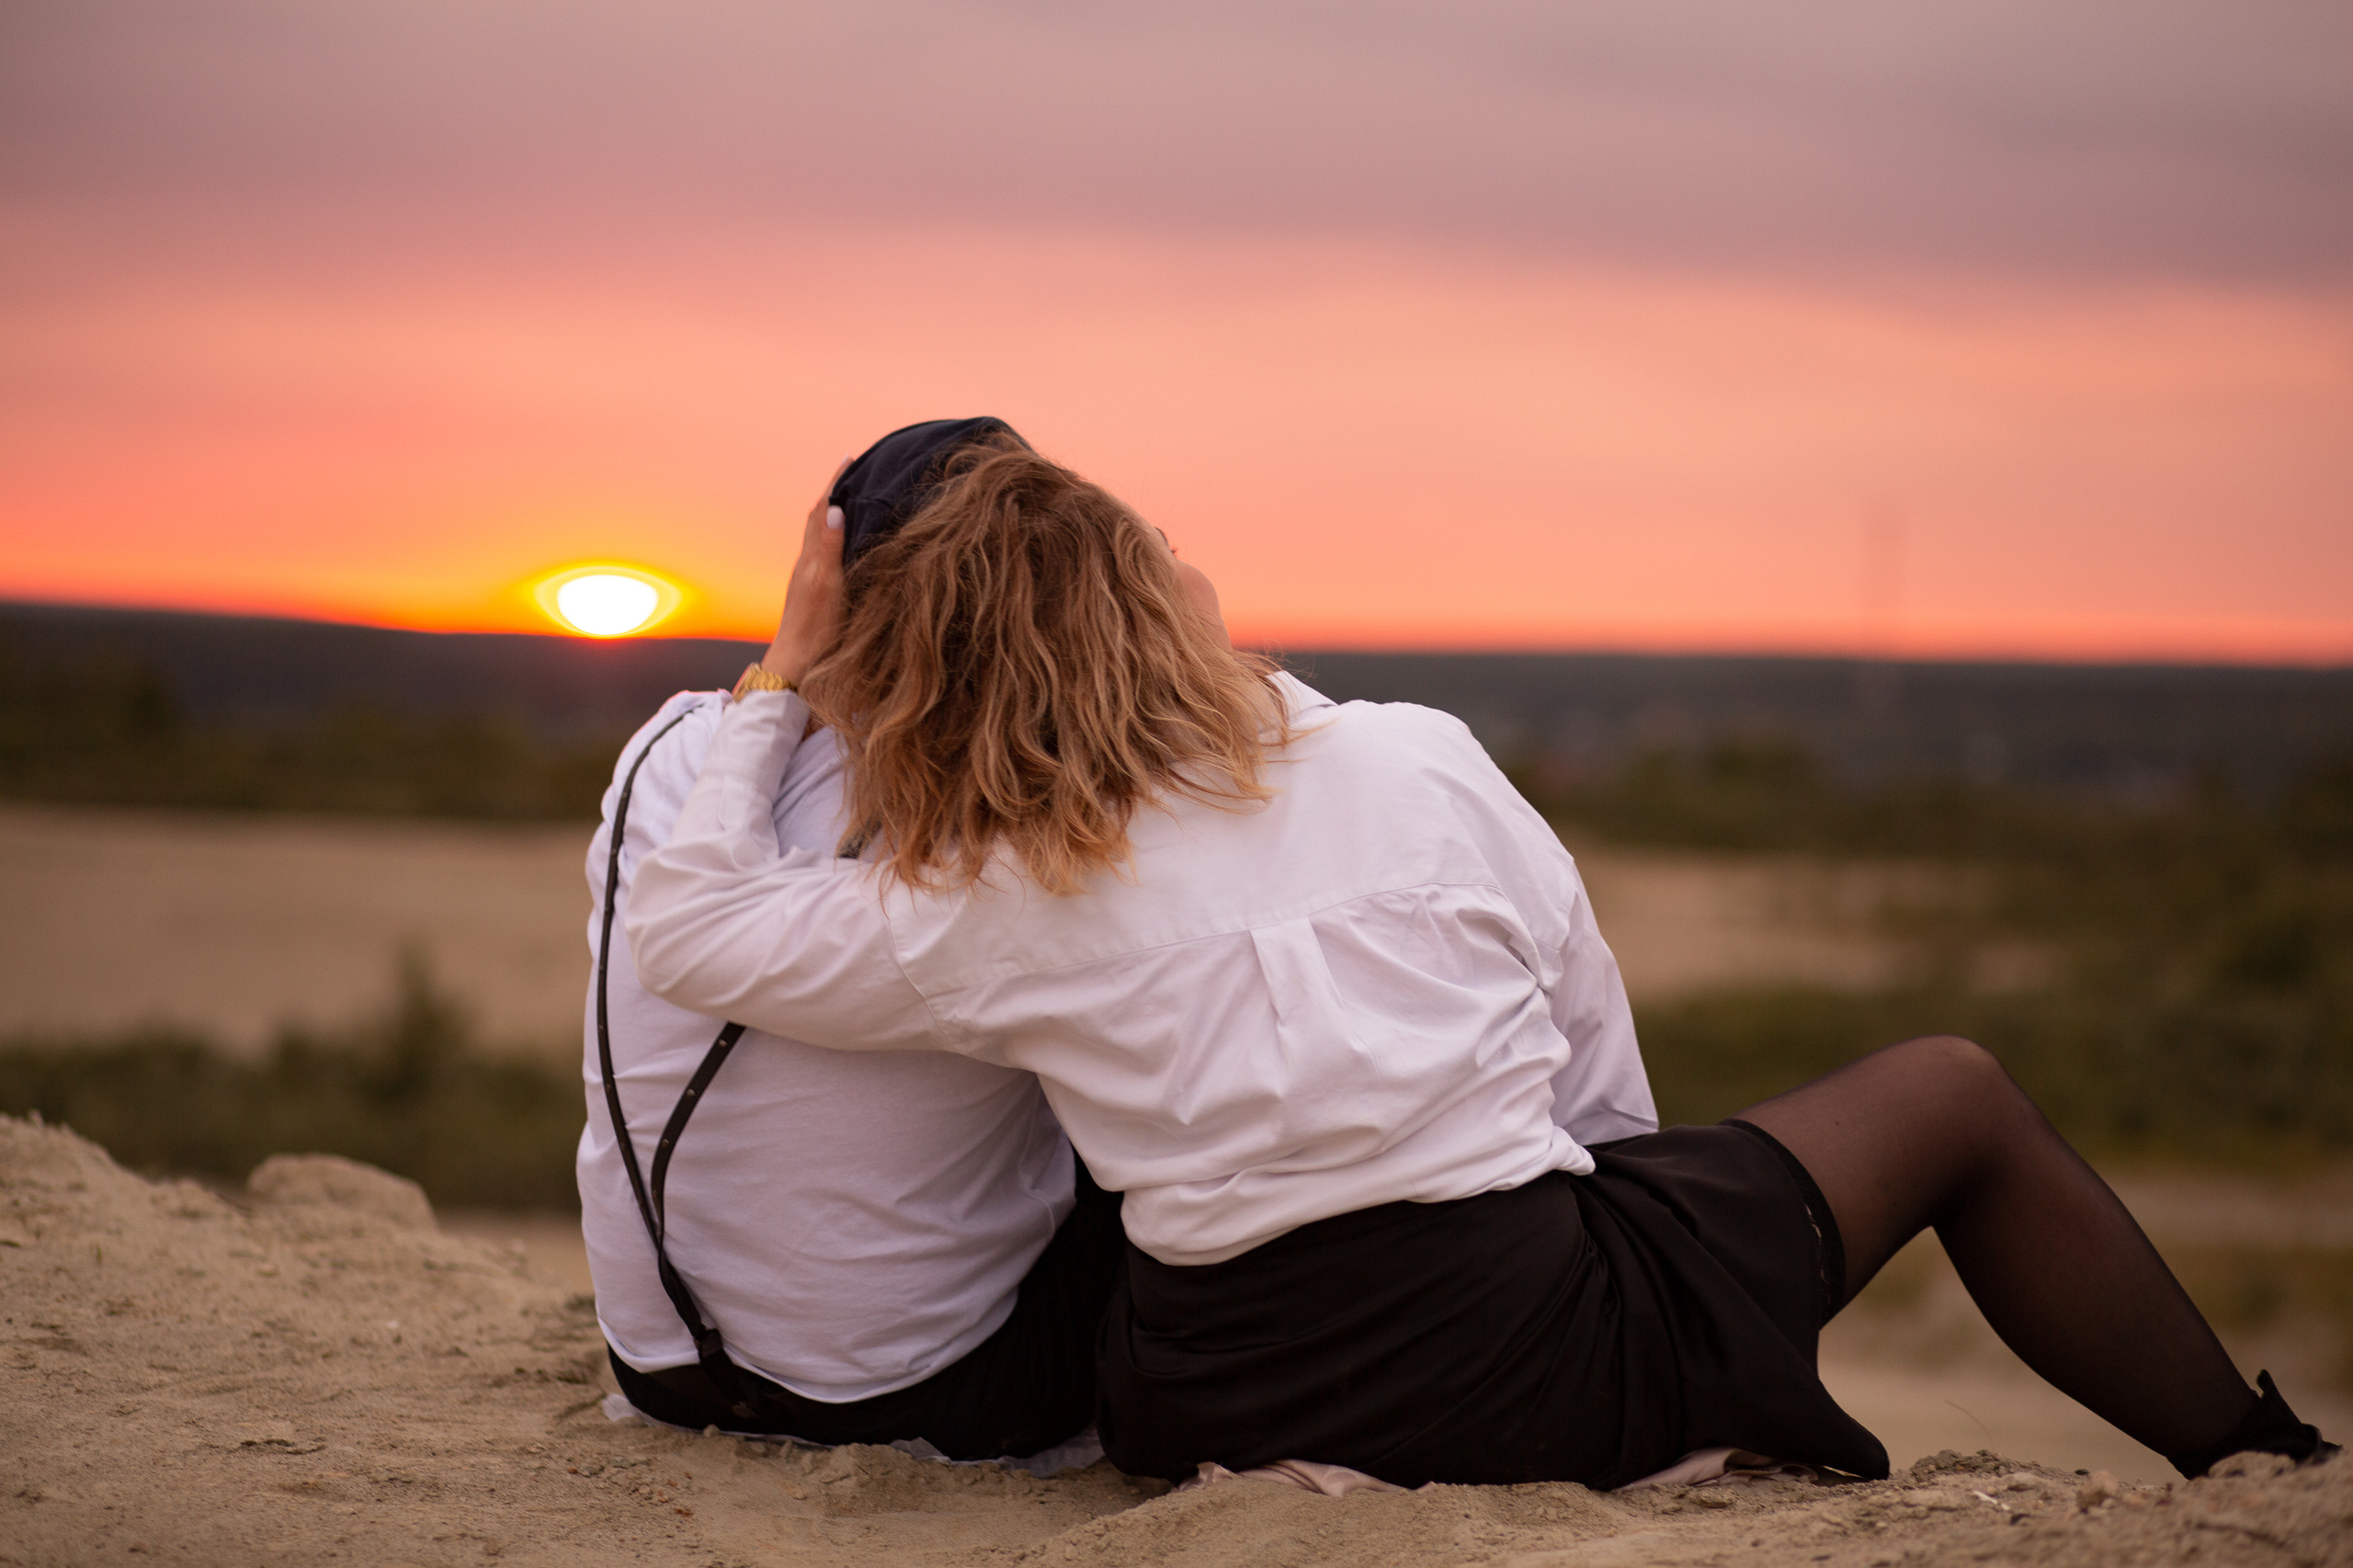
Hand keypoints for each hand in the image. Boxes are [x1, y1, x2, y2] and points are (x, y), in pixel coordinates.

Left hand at [760, 459, 850, 684]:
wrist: (798, 662)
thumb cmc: (817, 628)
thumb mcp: (828, 584)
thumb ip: (830, 547)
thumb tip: (833, 508)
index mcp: (812, 557)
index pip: (822, 510)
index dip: (835, 484)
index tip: (850, 460)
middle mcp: (808, 563)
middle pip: (819, 518)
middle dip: (835, 493)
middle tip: (855, 474)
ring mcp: (810, 577)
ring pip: (821, 535)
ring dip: (834, 514)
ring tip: (852, 501)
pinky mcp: (815, 592)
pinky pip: (825, 552)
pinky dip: (835, 537)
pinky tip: (844, 544)